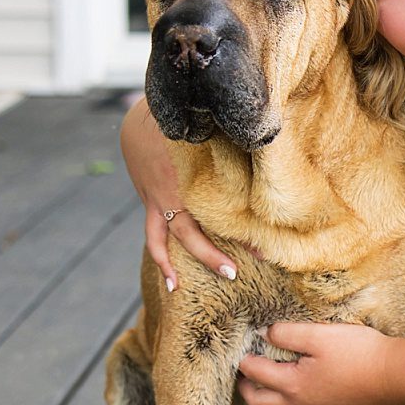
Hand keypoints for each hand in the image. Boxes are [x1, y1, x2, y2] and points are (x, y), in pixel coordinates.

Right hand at [119, 95, 248, 289]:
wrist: (141, 118)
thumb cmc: (184, 123)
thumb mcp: (209, 133)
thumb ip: (232, 148)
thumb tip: (263, 153)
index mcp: (191, 177)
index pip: (219, 211)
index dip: (242, 231)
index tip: (263, 249)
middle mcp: (173, 192)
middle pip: (189, 232)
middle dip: (210, 255)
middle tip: (233, 273)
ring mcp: (157, 198)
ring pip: (165, 237)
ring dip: (170, 262)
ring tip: (177, 286)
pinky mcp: (149, 200)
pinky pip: (152, 231)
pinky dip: (160, 251)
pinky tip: (169, 275)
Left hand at [236, 321, 392, 404]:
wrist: (395, 376)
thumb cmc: (359, 353)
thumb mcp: (320, 334)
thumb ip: (287, 333)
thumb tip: (265, 334)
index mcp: (292, 384)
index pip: (256, 373)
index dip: (245, 361)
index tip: (242, 353)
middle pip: (261, 404)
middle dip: (247, 391)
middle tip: (244, 379)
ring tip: (263, 403)